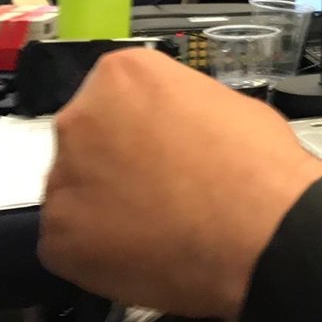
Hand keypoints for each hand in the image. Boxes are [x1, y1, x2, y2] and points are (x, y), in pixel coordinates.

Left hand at [39, 48, 321, 320]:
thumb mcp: (226, 103)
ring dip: (108, 202)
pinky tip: (146, 246)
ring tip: (159, 219)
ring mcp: (64, 178)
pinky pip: (72, 238)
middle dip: (117, 158)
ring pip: (78, 188)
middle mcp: (83, 118)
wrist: (262, 229)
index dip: (141, 121)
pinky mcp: (58, 235)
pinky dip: (101, 245)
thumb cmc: (258, 167)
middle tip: (159, 182)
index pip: (115, 90)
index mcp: (124, 75)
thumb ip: (179, 109)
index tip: (156, 141)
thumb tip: (173, 128)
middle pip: (89, 136)